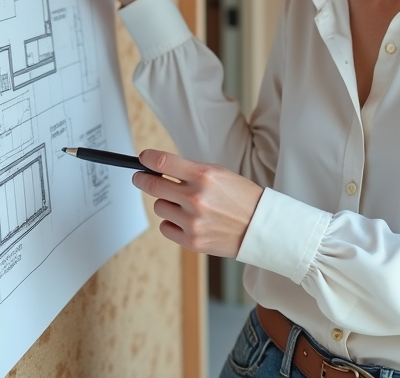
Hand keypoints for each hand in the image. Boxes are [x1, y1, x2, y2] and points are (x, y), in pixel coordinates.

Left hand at [133, 149, 263, 258]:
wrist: (259, 226)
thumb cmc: (240, 197)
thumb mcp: (220, 174)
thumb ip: (190, 171)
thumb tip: (158, 169)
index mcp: (204, 176)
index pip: (163, 163)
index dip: (147, 159)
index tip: (143, 159)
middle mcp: (196, 198)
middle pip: (153, 186)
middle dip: (142, 179)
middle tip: (140, 178)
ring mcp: (192, 221)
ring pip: (159, 207)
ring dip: (167, 204)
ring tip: (186, 205)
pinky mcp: (191, 241)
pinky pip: (165, 227)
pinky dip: (172, 223)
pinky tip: (188, 220)